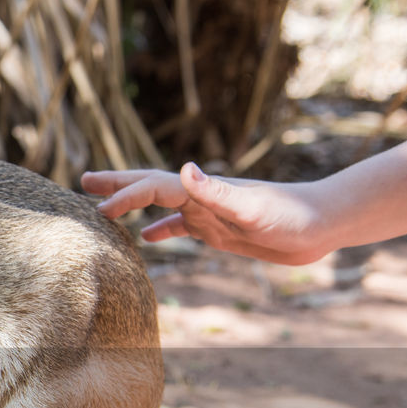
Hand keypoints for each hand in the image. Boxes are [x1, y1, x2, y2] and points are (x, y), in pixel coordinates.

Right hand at [81, 163, 333, 265]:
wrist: (324, 224)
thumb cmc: (293, 216)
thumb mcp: (253, 206)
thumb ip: (216, 191)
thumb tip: (184, 169)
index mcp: (203, 191)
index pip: (152, 188)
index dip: (124, 197)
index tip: (97, 212)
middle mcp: (200, 198)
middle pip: (148, 186)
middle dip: (116, 185)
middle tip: (83, 183)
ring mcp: (207, 213)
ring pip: (158, 206)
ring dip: (130, 204)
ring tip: (103, 208)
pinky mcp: (218, 229)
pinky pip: (179, 228)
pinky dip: (159, 230)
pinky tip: (146, 238)